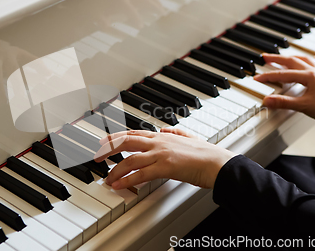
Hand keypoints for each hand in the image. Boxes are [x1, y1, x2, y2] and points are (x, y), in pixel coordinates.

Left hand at [93, 128, 236, 189]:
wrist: (217, 163)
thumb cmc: (205, 153)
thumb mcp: (188, 137)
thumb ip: (174, 132)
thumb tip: (164, 129)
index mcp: (162, 136)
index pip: (133, 134)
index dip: (116, 137)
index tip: (104, 141)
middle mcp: (158, 142)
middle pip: (126, 142)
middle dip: (108, 149)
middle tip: (97, 157)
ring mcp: (161, 154)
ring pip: (130, 160)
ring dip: (115, 170)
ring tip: (108, 179)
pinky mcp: (165, 167)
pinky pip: (141, 174)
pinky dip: (127, 180)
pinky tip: (119, 185)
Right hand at [254, 54, 314, 127]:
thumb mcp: (303, 106)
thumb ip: (283, 102)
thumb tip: (267, 100)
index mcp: (308, 76)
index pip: (283, 74)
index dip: (268, 76)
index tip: (257, 77)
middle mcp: (314, 72)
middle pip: (292, 61)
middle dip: (277, 58)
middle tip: (265, 57)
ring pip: (304, 60)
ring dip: (291, 57)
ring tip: (283, 57)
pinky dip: (312, 61)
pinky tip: (312, 58)